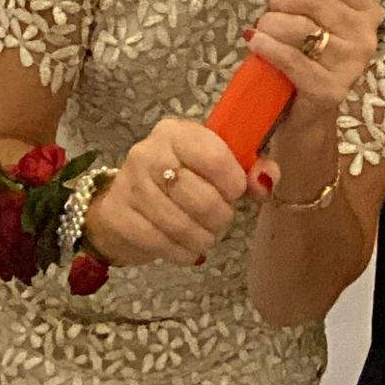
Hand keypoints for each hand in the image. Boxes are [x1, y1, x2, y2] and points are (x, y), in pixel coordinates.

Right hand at [84, 118, 277, 267]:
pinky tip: (186, 247)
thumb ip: (247, 167)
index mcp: (176, 132)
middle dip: (220, 216)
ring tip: (205, 234)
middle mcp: (149, 153)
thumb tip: (266, 182)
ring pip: (181, 224)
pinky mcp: (118, 216)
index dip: (234, 182)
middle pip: (200, 197)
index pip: (215, 156)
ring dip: (202, 237)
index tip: (236, 191)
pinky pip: (161, 243)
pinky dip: (182, 252)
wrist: (125, 202)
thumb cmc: (179, 178)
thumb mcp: (213, 163)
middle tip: (220, 218)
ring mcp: (129, 185)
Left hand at [245, 0, 383, 112]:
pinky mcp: (330, 89)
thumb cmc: (305, 51)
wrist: (303, 112)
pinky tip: (256, 44)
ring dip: (269, 25)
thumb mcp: (301, 6)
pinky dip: (266, 47)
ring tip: (264, 32)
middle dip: (280, 0)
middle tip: (273, 13)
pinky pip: (290, 58)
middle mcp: (366, 34)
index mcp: (366, 7)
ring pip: (298, 26)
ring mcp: (351, 64)